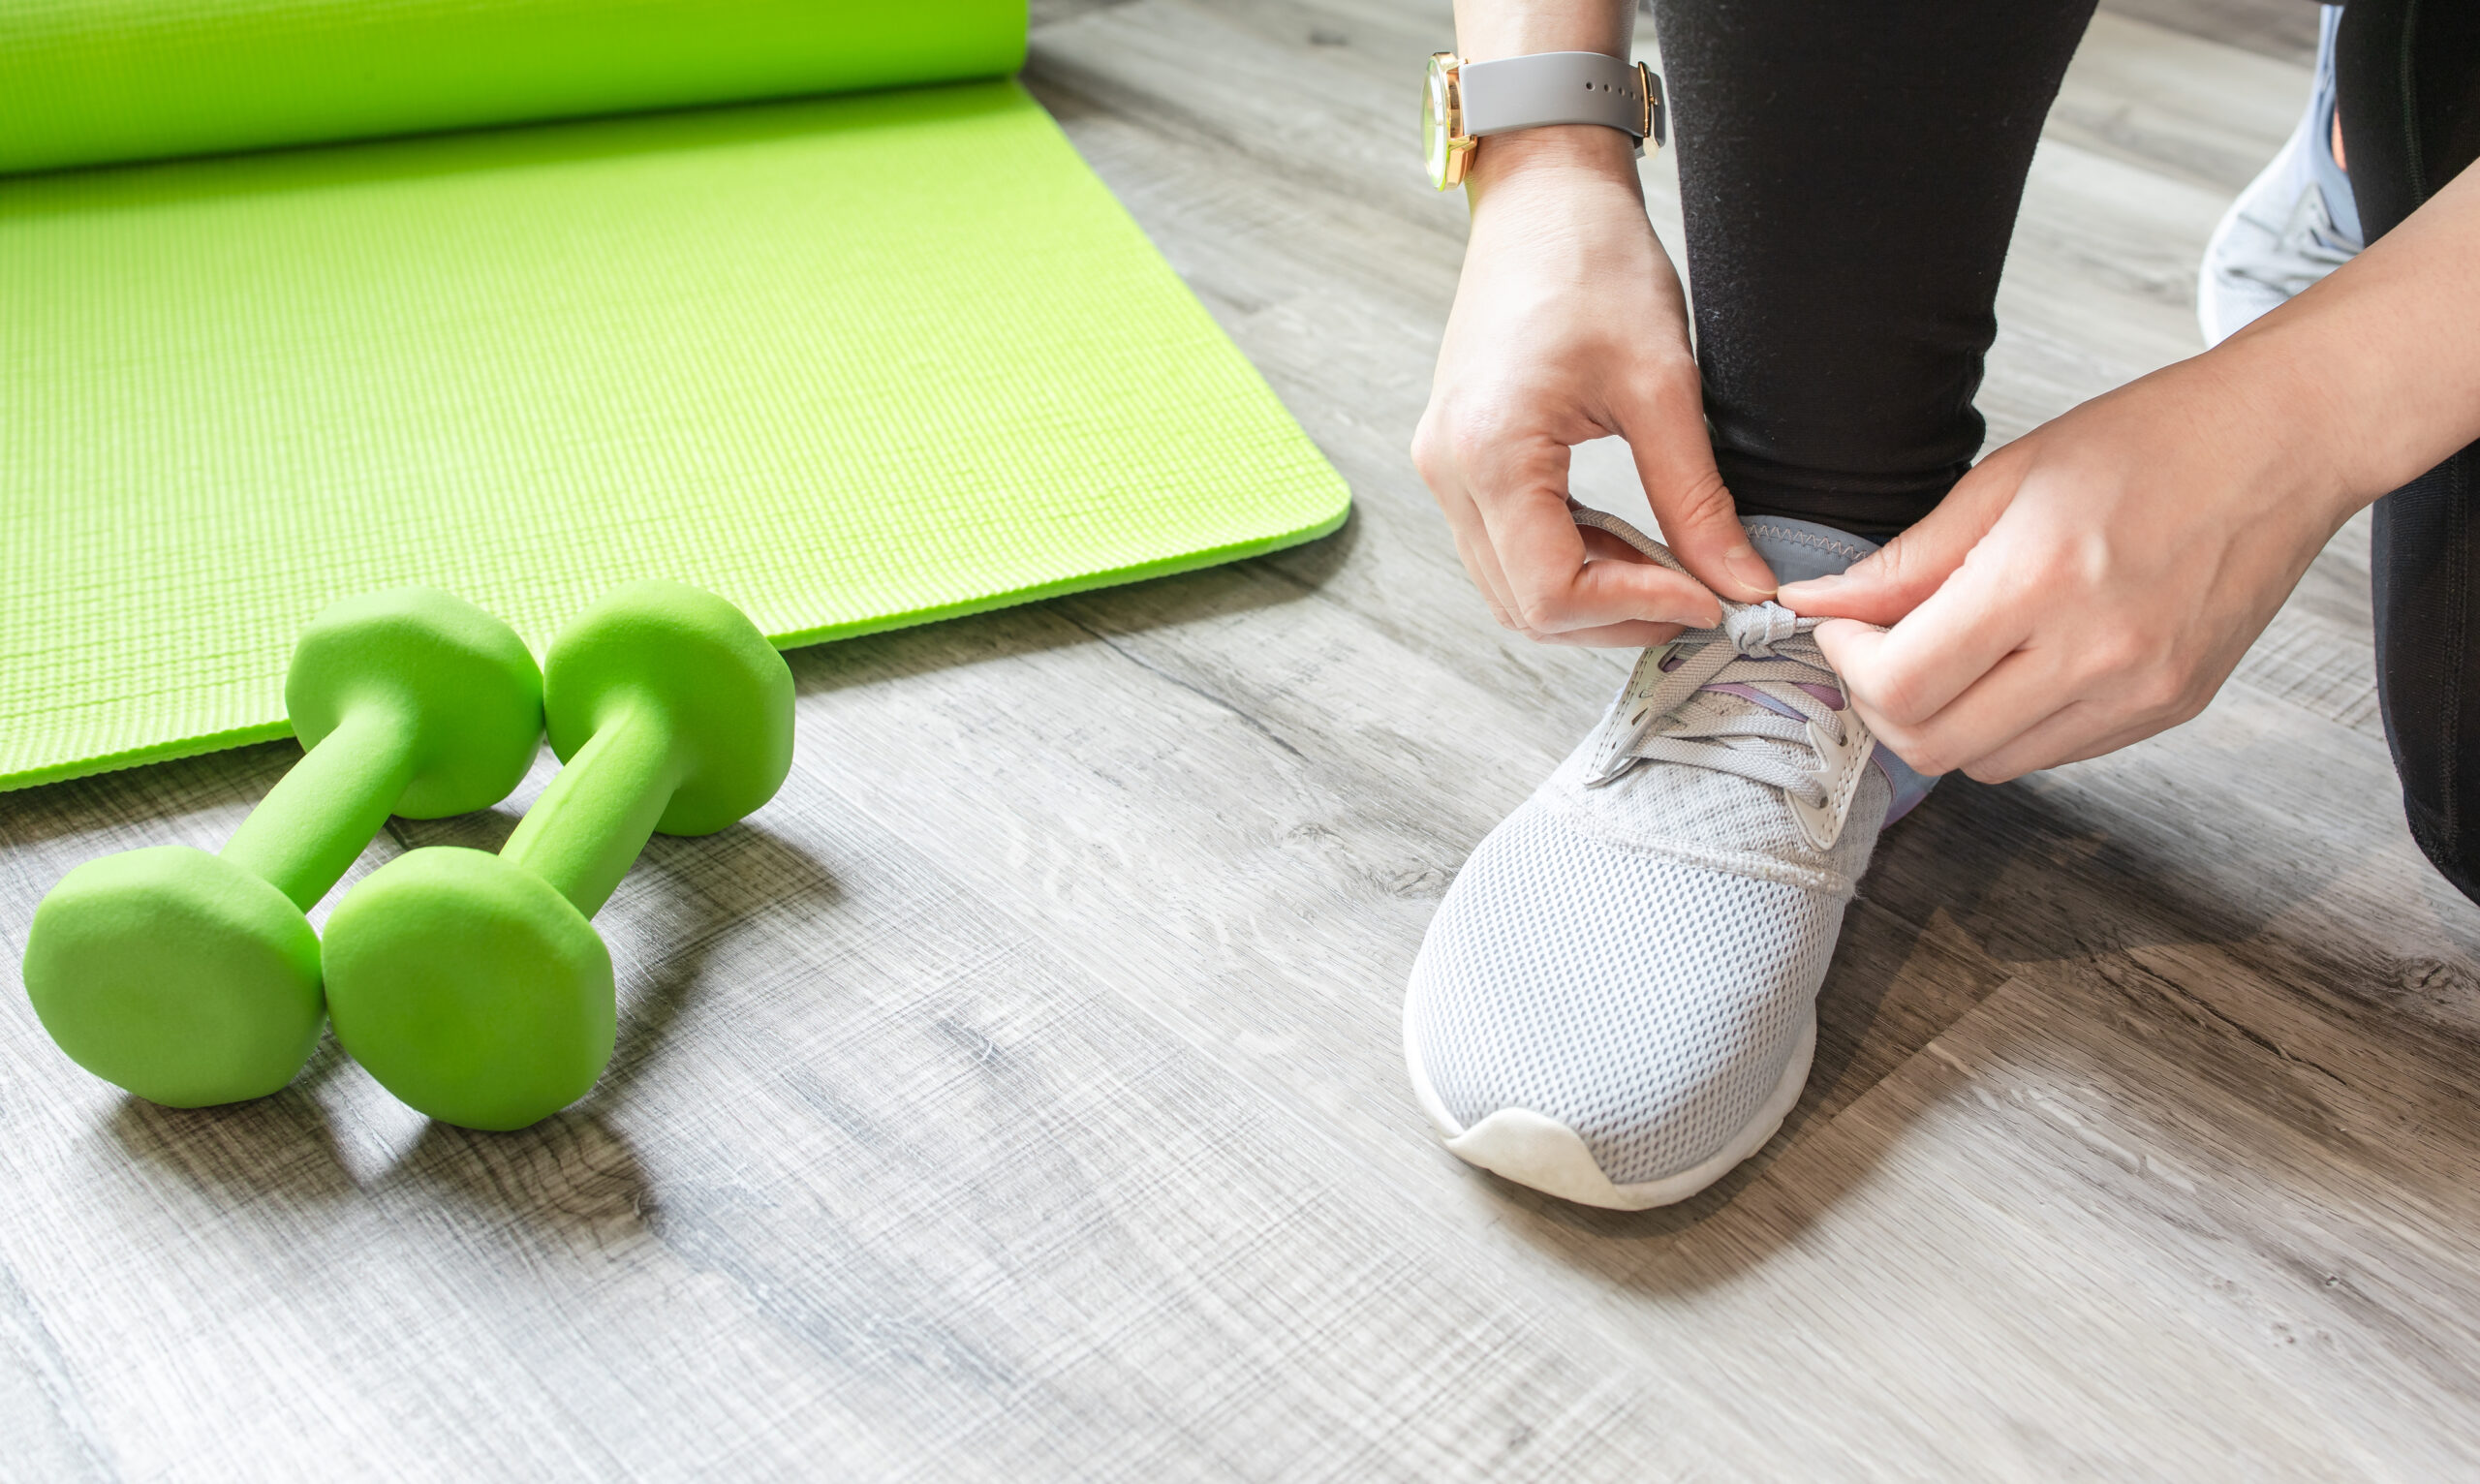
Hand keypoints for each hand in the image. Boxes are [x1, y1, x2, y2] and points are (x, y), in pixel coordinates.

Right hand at [1411, 128, 1776, 646]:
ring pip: (1510, 586)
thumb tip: (1741, 583)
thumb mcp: (1664, 385)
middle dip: (1615, 617)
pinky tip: (1627, 538)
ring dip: (1592, 595)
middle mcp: (1449, 471)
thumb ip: (1697, 500)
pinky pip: (1506, 544)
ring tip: (1670, 566)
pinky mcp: (1458, 458)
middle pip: (1523, 606)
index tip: (1710, 599)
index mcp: (1491, 452)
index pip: (1550, 592)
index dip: (1636, 610)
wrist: (1543, 197)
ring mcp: (1445, 468)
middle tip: (1701, 595)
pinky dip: (1568, 560)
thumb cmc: (1594, 264)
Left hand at [1776, 355, 2358, 781]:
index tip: (1843, 630)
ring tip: (1948, 653)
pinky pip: (2052, 754)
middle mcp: (2097, 654)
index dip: (1849, 665)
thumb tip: (1821, 604)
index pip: (1902, 683)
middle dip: (1881, 704)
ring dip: (1943, 722)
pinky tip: (2014, 664)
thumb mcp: (2007, 477)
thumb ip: (1907, 559)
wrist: (2282, 445)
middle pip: (1933, 744)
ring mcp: (2140, 693)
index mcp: (2043, 580)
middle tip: (1878, 650)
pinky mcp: (2169, 711)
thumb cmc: (2150, 441)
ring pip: (1988, 764)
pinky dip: (2007, 724)